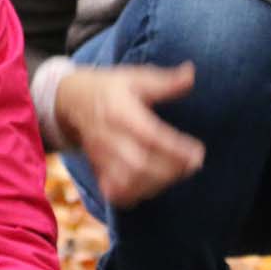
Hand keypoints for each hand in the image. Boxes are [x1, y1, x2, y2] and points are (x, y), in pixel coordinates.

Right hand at [54, 64, 205, 209]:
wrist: (72, 100)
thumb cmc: (110, 88)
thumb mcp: (136, 78)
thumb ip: (166, 81)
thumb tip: (192, 74)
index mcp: (119, 112)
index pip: (149, 135)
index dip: (175, 148)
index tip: (198, 151)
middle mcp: (108, 137)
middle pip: (138, 164)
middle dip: (169, 170)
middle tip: (193, 164)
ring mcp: (101, 156)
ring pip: (127, 181)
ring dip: (156, 183)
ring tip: (177, 174)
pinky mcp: (98, 169)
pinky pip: (114, 191)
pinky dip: (134, 195)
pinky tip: (152, 186)